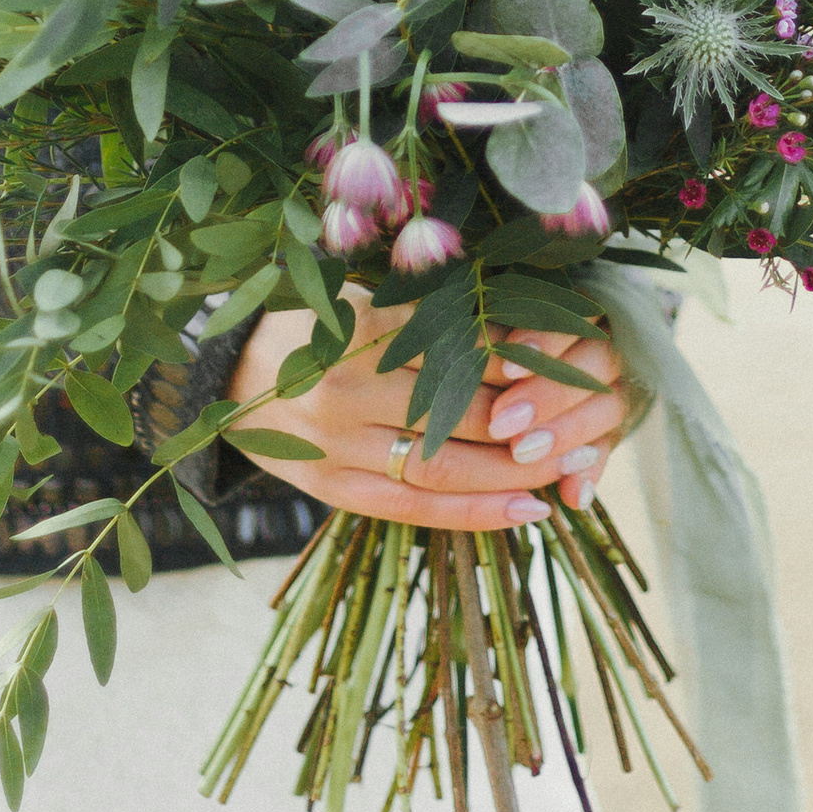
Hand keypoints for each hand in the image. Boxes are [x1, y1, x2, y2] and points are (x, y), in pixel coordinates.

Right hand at [228, 303, 626, 531]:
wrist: (224, 375)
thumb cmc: (312, 325)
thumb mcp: (362, 300)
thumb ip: (429, 315)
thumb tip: (526, 327)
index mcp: (358, 326)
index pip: (460, 345)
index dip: (522, 358)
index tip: (574, 360)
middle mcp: (346, 386)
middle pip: (459, 409)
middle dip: (531, 420)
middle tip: (588, 420)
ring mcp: (336, 443)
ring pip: (443, 464)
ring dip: (516, 471)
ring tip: (570, 468)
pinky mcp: (331, 487)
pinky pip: (414, 508)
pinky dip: (476, 512)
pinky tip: (528, 510)